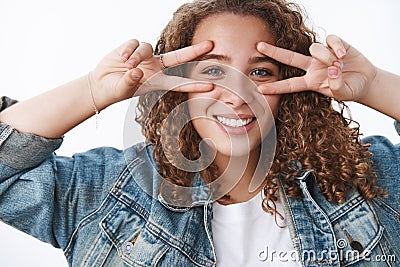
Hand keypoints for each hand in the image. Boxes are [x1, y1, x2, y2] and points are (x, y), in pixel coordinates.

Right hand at [90, 39, 213, 108]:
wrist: (100, 84)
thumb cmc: (115, 90)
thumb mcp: (123, 90)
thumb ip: (130, 82)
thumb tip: (137, 70)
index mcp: (156, 81)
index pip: (179, 82)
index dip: (194, 84)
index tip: (211, 86)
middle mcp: (154, 67)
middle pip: (178, 57)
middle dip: (194, 51)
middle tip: (210, 45)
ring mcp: (144, 57)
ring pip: (148, 48)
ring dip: (137, 56)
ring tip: (127, 66)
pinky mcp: (132, 47)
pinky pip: (134, 43)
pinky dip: (128, 50)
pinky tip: (122, 58)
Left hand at [256, 35, 376, 101]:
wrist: (366, 81)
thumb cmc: (350, 89)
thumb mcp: (343, 95)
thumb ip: (336, 86)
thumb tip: (332, 70)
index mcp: (310, 82)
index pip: (289, 85)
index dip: (275, 87)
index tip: (260, 89)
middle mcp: (312, 67)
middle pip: (289, 58)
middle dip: (274, 52)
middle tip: (258, 46)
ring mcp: (322, 55)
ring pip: (314, 49)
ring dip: (325, 56)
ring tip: (338, 64)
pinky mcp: (335, 45)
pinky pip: (330, 40)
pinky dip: (336, 47)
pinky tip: (344, 55)